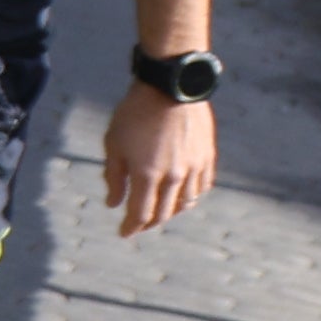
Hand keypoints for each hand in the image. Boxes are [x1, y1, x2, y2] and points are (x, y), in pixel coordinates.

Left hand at [104, 82, 214, 237]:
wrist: (170, 86)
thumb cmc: (135, 112)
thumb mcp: (113, 143)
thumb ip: (114, 176)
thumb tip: (114, 203)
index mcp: (146, 175)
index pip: (140, 213)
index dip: (131, 227)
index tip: (124, 233)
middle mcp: (173, 176)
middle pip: (164, 213)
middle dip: (149, 223)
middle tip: (140, 225)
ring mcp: (194, 168)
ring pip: (186, 203)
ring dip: (172, 212)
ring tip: (161, 212)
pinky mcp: (207, 157)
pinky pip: (202, 186)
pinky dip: (192, 196)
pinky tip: (184, 195)